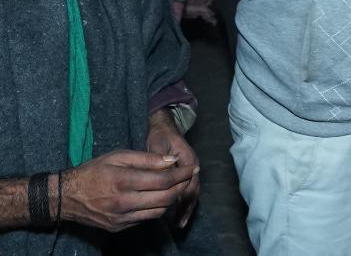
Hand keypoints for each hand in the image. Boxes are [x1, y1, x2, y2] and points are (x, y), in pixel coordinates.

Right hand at [59, 148, 198, 231]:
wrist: (66, 197)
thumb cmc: (93, 171)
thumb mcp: (118, 156)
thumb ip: (146, 159)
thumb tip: (171, 161)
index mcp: (123, 181)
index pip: (163, 181)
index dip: (182, 174)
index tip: (192, 168)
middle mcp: (123, 202)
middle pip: (165, 198)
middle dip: (182, 187)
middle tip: (188, 177)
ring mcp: (121, 218)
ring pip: (159, 211)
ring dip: (172, 199)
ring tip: (175, 186)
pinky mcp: (119, 227)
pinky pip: (146, 219)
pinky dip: (157, 208)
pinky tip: (158, 197)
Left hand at [146, 109, 199, 228]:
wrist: (165, 125)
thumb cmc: (160, 135)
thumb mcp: (158, 146)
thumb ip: (160, 162)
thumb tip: (163, 178)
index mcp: (188, 160)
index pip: (188, 183)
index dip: (181, 199)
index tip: (173, 212)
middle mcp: (193, 166)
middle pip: (193, 191)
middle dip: (186, 208)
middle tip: (179, 224)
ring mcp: (190, 169)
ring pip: (192, 192)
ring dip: (186, 207)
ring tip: (180, 223)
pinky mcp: (185, 172)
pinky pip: (187, 189)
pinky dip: (184, 202)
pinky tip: (177, 211)